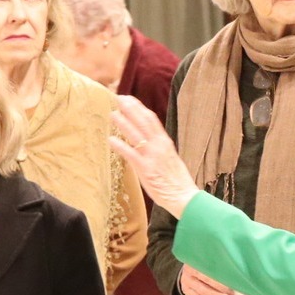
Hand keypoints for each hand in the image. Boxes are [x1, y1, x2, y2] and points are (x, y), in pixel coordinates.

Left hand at [110, 96, 199, 217]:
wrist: (184, 196)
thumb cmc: (177, 181)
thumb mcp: (171, 159)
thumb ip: (160, 149)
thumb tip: (150, 143)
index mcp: (166, 142)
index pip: (152, 120)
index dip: (139, 108)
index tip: (130, 100)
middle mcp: (159, 146)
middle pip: (143, 122)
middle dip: (131, 109)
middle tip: (119, 98)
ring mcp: (152, 156)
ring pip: (136, 135)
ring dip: (123, 123)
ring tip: (112, 114)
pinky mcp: (146, 169)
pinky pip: (131, 154)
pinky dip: (120, 146)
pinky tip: (110, 140)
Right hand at [180, 263, 235, 294]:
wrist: (190, 268)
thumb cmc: (204, 264)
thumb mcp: (210, 260)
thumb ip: (219, 265)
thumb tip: (235, 273)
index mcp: (197, 259)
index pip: (210, 267)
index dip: (222, 274)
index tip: (233, 280)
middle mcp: (190, 269)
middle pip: (207, 279)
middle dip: (222, 288)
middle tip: (233, 293)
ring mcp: (186, 280)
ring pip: (202, 291)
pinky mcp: (186, 290)